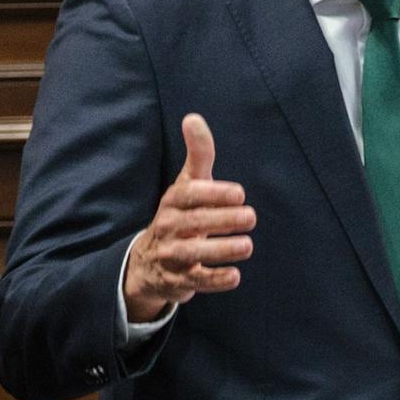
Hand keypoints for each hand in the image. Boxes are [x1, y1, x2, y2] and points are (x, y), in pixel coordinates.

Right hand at [123, 114, 254, 323]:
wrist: (148, 262)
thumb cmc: (179, 215)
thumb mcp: (186, 184)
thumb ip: (197, 154)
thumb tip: (193, 117)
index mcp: (172, 202)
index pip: (189, 195)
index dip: (214, 193)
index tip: (239, 193)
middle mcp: (168, 228)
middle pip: (194, 223)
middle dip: (223, 220)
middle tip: (251, 217)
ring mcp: (171, 256)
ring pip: (194, 253)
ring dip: (222, 250)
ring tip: (247, 245)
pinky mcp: (178, 281)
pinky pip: (196, 281)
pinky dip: (215, 280)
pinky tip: (235, 276)